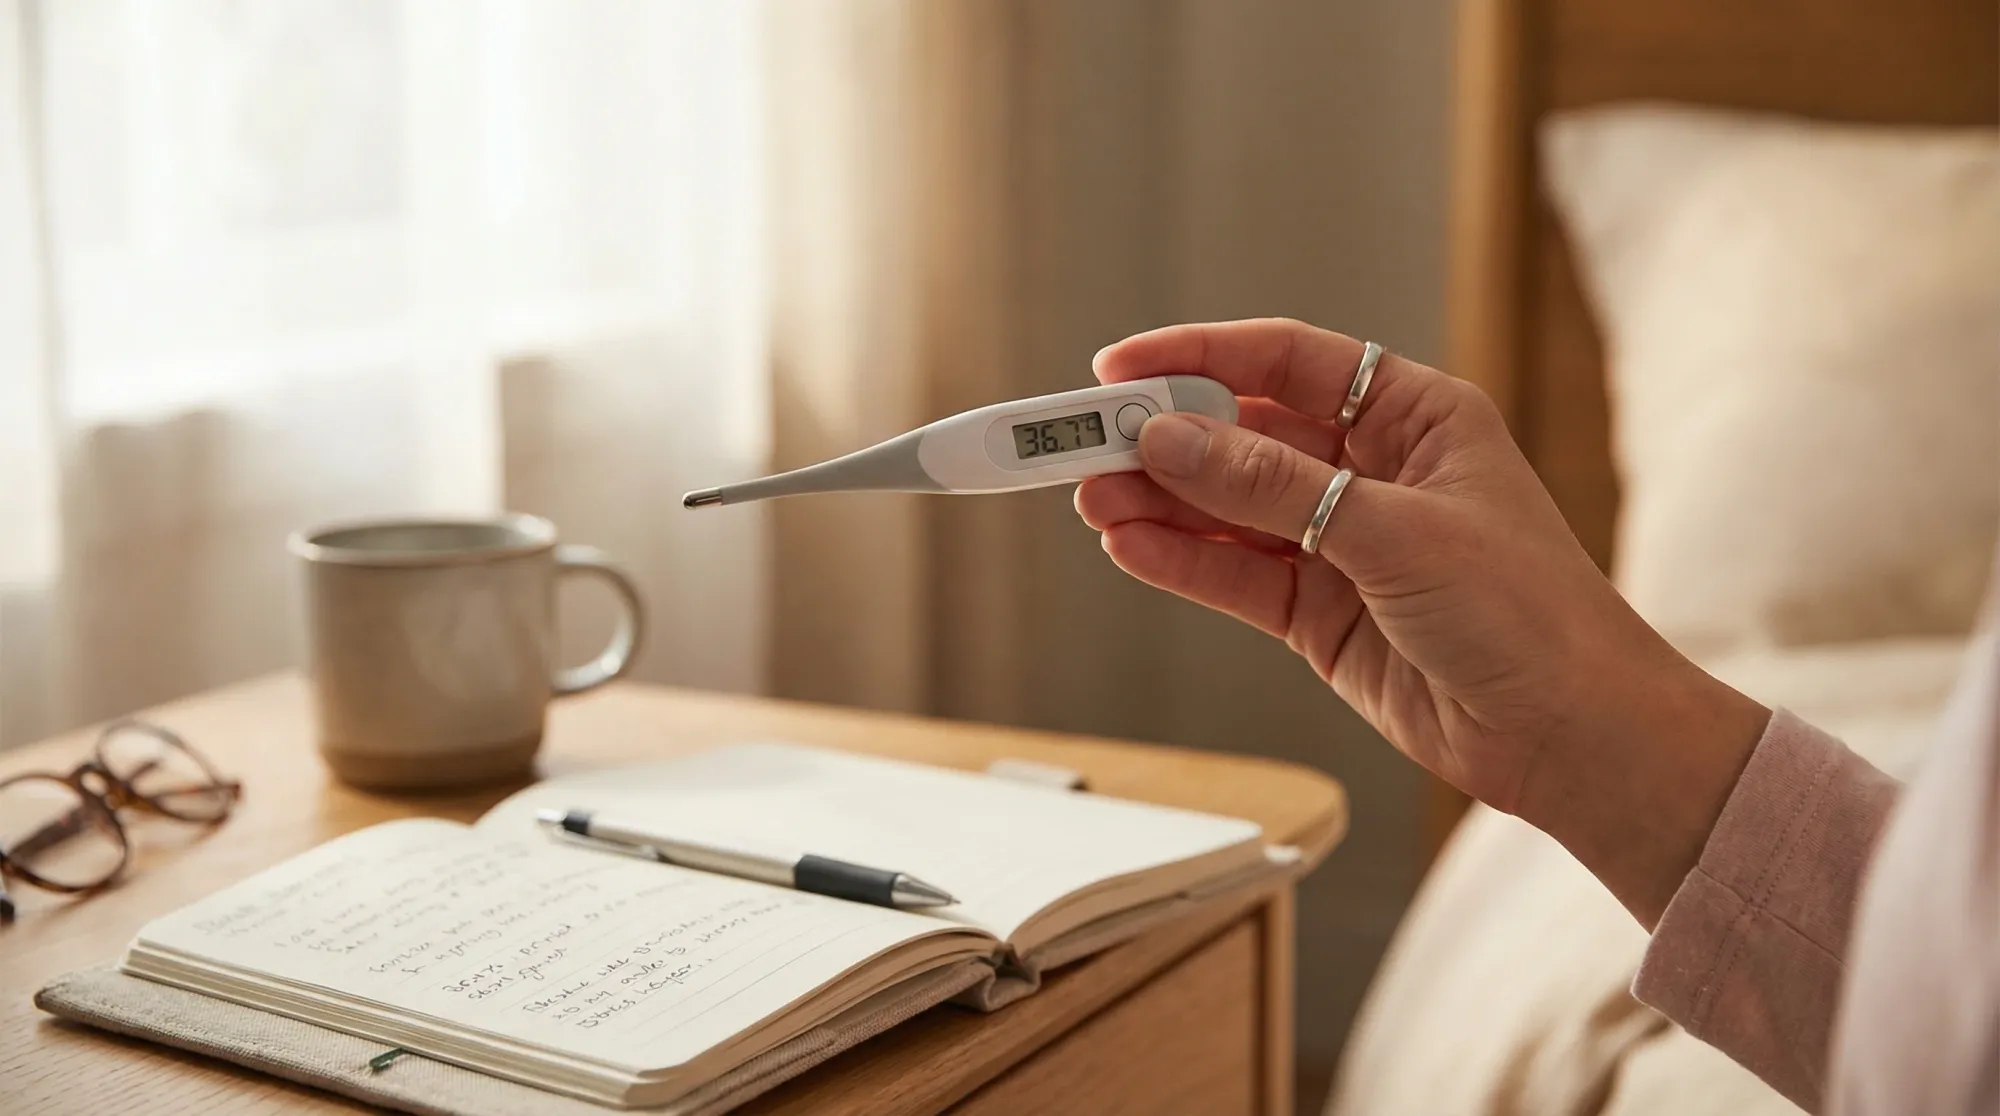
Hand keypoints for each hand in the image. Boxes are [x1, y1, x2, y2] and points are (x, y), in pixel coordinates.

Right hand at [1075, 318, 1769, 925]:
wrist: (1571, 736)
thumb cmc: (1529, 614)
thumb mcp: (1393, 532)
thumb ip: (1274, 488)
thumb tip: (1170, 442)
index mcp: (1415, 417)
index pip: (1287, 363)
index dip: (1199, 357)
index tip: (1118, 368)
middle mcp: (1373, 471)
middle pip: (1243, 436)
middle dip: (1164, 439)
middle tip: (1084, 446)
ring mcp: (1342, 544)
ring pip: (1228, 509)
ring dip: (1161, 504)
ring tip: (1090, 501)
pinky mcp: (1321, 614)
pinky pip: (1235, 575)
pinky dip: (1183, 561)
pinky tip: (1131, 547)